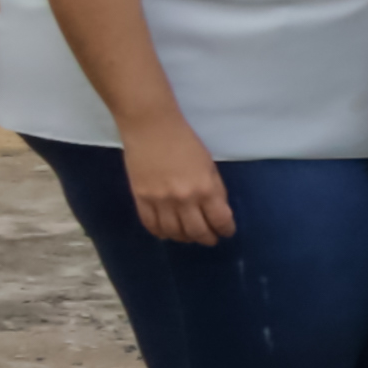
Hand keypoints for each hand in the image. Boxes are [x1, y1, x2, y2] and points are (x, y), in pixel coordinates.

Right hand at [117, 119, 234, 247]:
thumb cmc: (185, 142)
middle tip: (210, 239)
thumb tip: (217, 211)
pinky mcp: (140, 199)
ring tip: (190, 236)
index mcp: (206, 188)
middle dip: (207, 238)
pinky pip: (151, 225)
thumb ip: (214, 190)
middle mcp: (184, 199)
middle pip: (197, 232)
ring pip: (174, 232)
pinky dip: (161, 232)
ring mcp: (160, 201)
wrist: (151, 128)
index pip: (220, 220)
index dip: (225, 230)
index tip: (226, 232)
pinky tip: (167, 232)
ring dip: (184, 238)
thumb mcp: (209, 166)